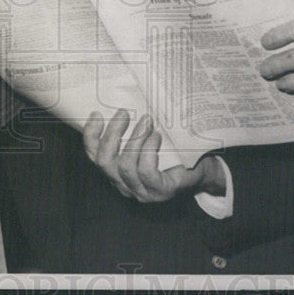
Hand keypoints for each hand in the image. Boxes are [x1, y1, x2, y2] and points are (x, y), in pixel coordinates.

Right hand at [82, 110, 225, 202]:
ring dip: (135, 139)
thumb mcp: (147, 138)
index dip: (91, 136)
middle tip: (124, 113)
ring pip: (125, 166)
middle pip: (105, 162)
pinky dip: (149, 150)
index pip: (94, 157)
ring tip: (147, 121)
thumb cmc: (172, 150)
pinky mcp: (161, 192)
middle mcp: (124, 184)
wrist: (202, 168)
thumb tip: (120, 102)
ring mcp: (142, 191)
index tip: (97, 114)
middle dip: (112, 134)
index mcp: (116, 171)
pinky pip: (146, 171)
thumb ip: (131, 130)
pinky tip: (157, 137)